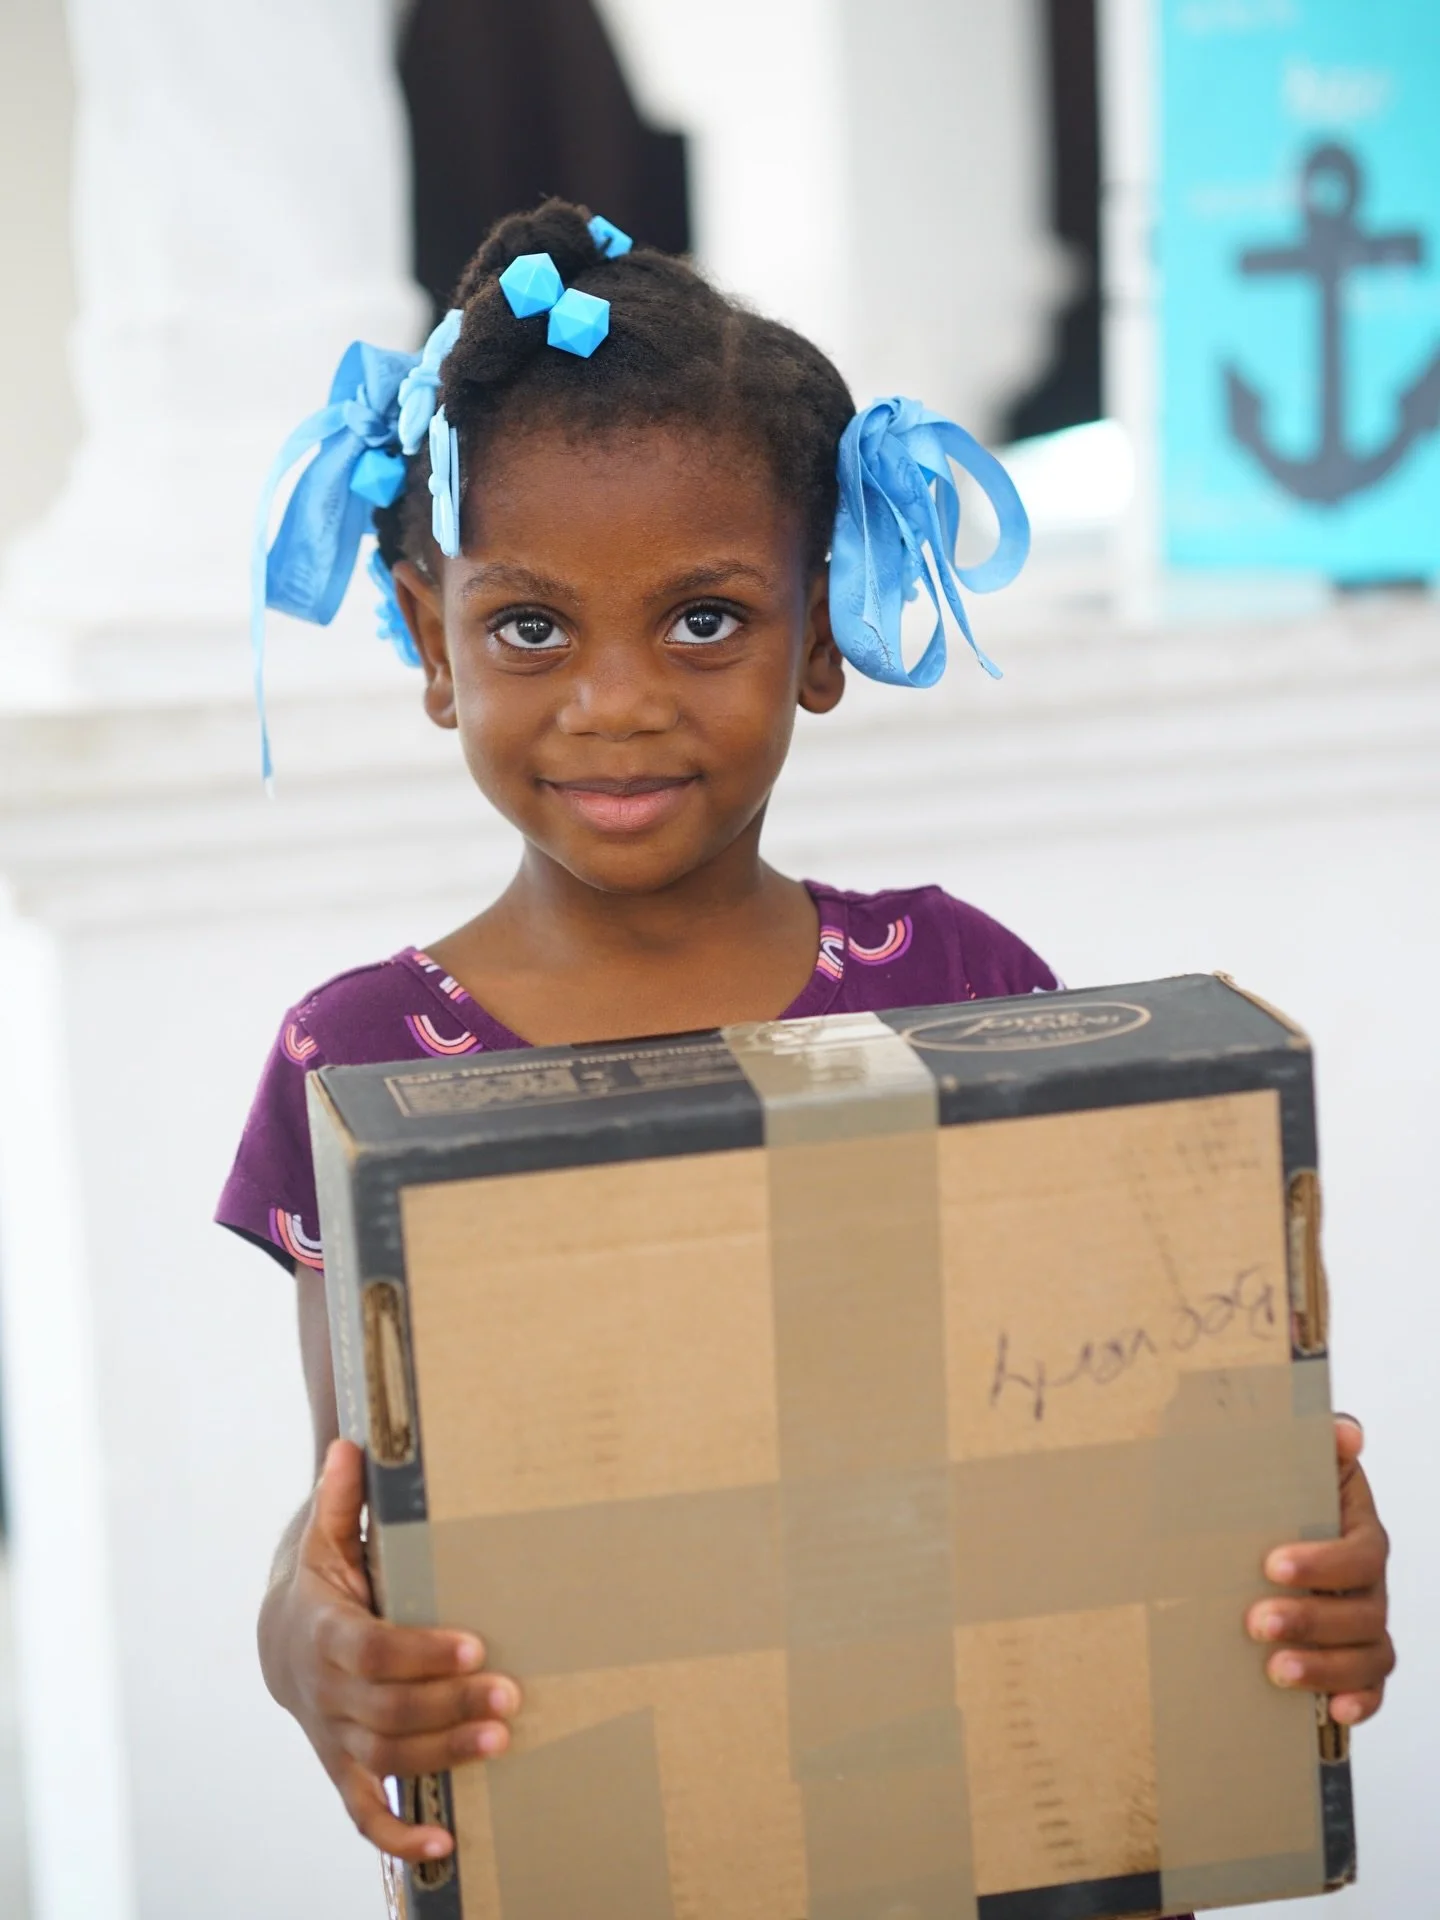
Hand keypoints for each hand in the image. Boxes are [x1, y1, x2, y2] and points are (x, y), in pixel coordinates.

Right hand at [264, 1439, 520, 1862]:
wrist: (276, 1637)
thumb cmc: (320, 1579)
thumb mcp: (324, 1535)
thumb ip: (343, 1499)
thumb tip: (352, 1445)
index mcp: (324, 1629)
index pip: (372, 1650)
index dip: (421, 1653)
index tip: (473, 1646)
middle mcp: (326, 1690)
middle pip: (387, 1708)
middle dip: (449, 1704)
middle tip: (510, 1696)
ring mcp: (333, 1734)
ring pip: (386, 1754)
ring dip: (443, 1752)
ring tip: (500, 1739)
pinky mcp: (342, 1764)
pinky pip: (363, 1809)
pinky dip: (398, 1834)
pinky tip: (443, 1843)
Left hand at [1247, 1414, 1392, 1725]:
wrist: (1262, 1537)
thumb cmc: (1276, 1500)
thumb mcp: (1286, 1465)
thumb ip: (1312, 1444)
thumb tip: (1346, 1432)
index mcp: (1355, 1528)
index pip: (1358, 1551)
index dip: (1321, 1563)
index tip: (1272, 1565)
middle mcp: (1369, 1579)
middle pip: (1363, 1608)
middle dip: (1310, 1619)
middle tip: (1257, 1622)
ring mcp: (1367, 1620)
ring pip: (1368, 1651)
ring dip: (1325, 1665)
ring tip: (1276, 1670)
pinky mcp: (1358, 1659)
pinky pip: (1374, 1685)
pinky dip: (1360, 1700)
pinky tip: (1336, 1709)